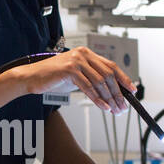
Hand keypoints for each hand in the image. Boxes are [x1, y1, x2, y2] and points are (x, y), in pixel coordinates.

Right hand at [10, 48, 133, 112]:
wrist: (31, 78)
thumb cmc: (52, 78)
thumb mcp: (76, 76)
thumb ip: (92, 79)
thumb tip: (111, 91)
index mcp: (87, 53)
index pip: (111, 65)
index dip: (123, 78)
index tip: (132, 90)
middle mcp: (83, 54)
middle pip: (108, 75)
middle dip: (117, 93)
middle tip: (122, 107)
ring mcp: (76, 61)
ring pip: (100, 82)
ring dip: (109, 98)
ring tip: (114, 110)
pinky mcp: (69, 70)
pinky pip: (88, 87)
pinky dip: (97, 99)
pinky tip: (103, 107)